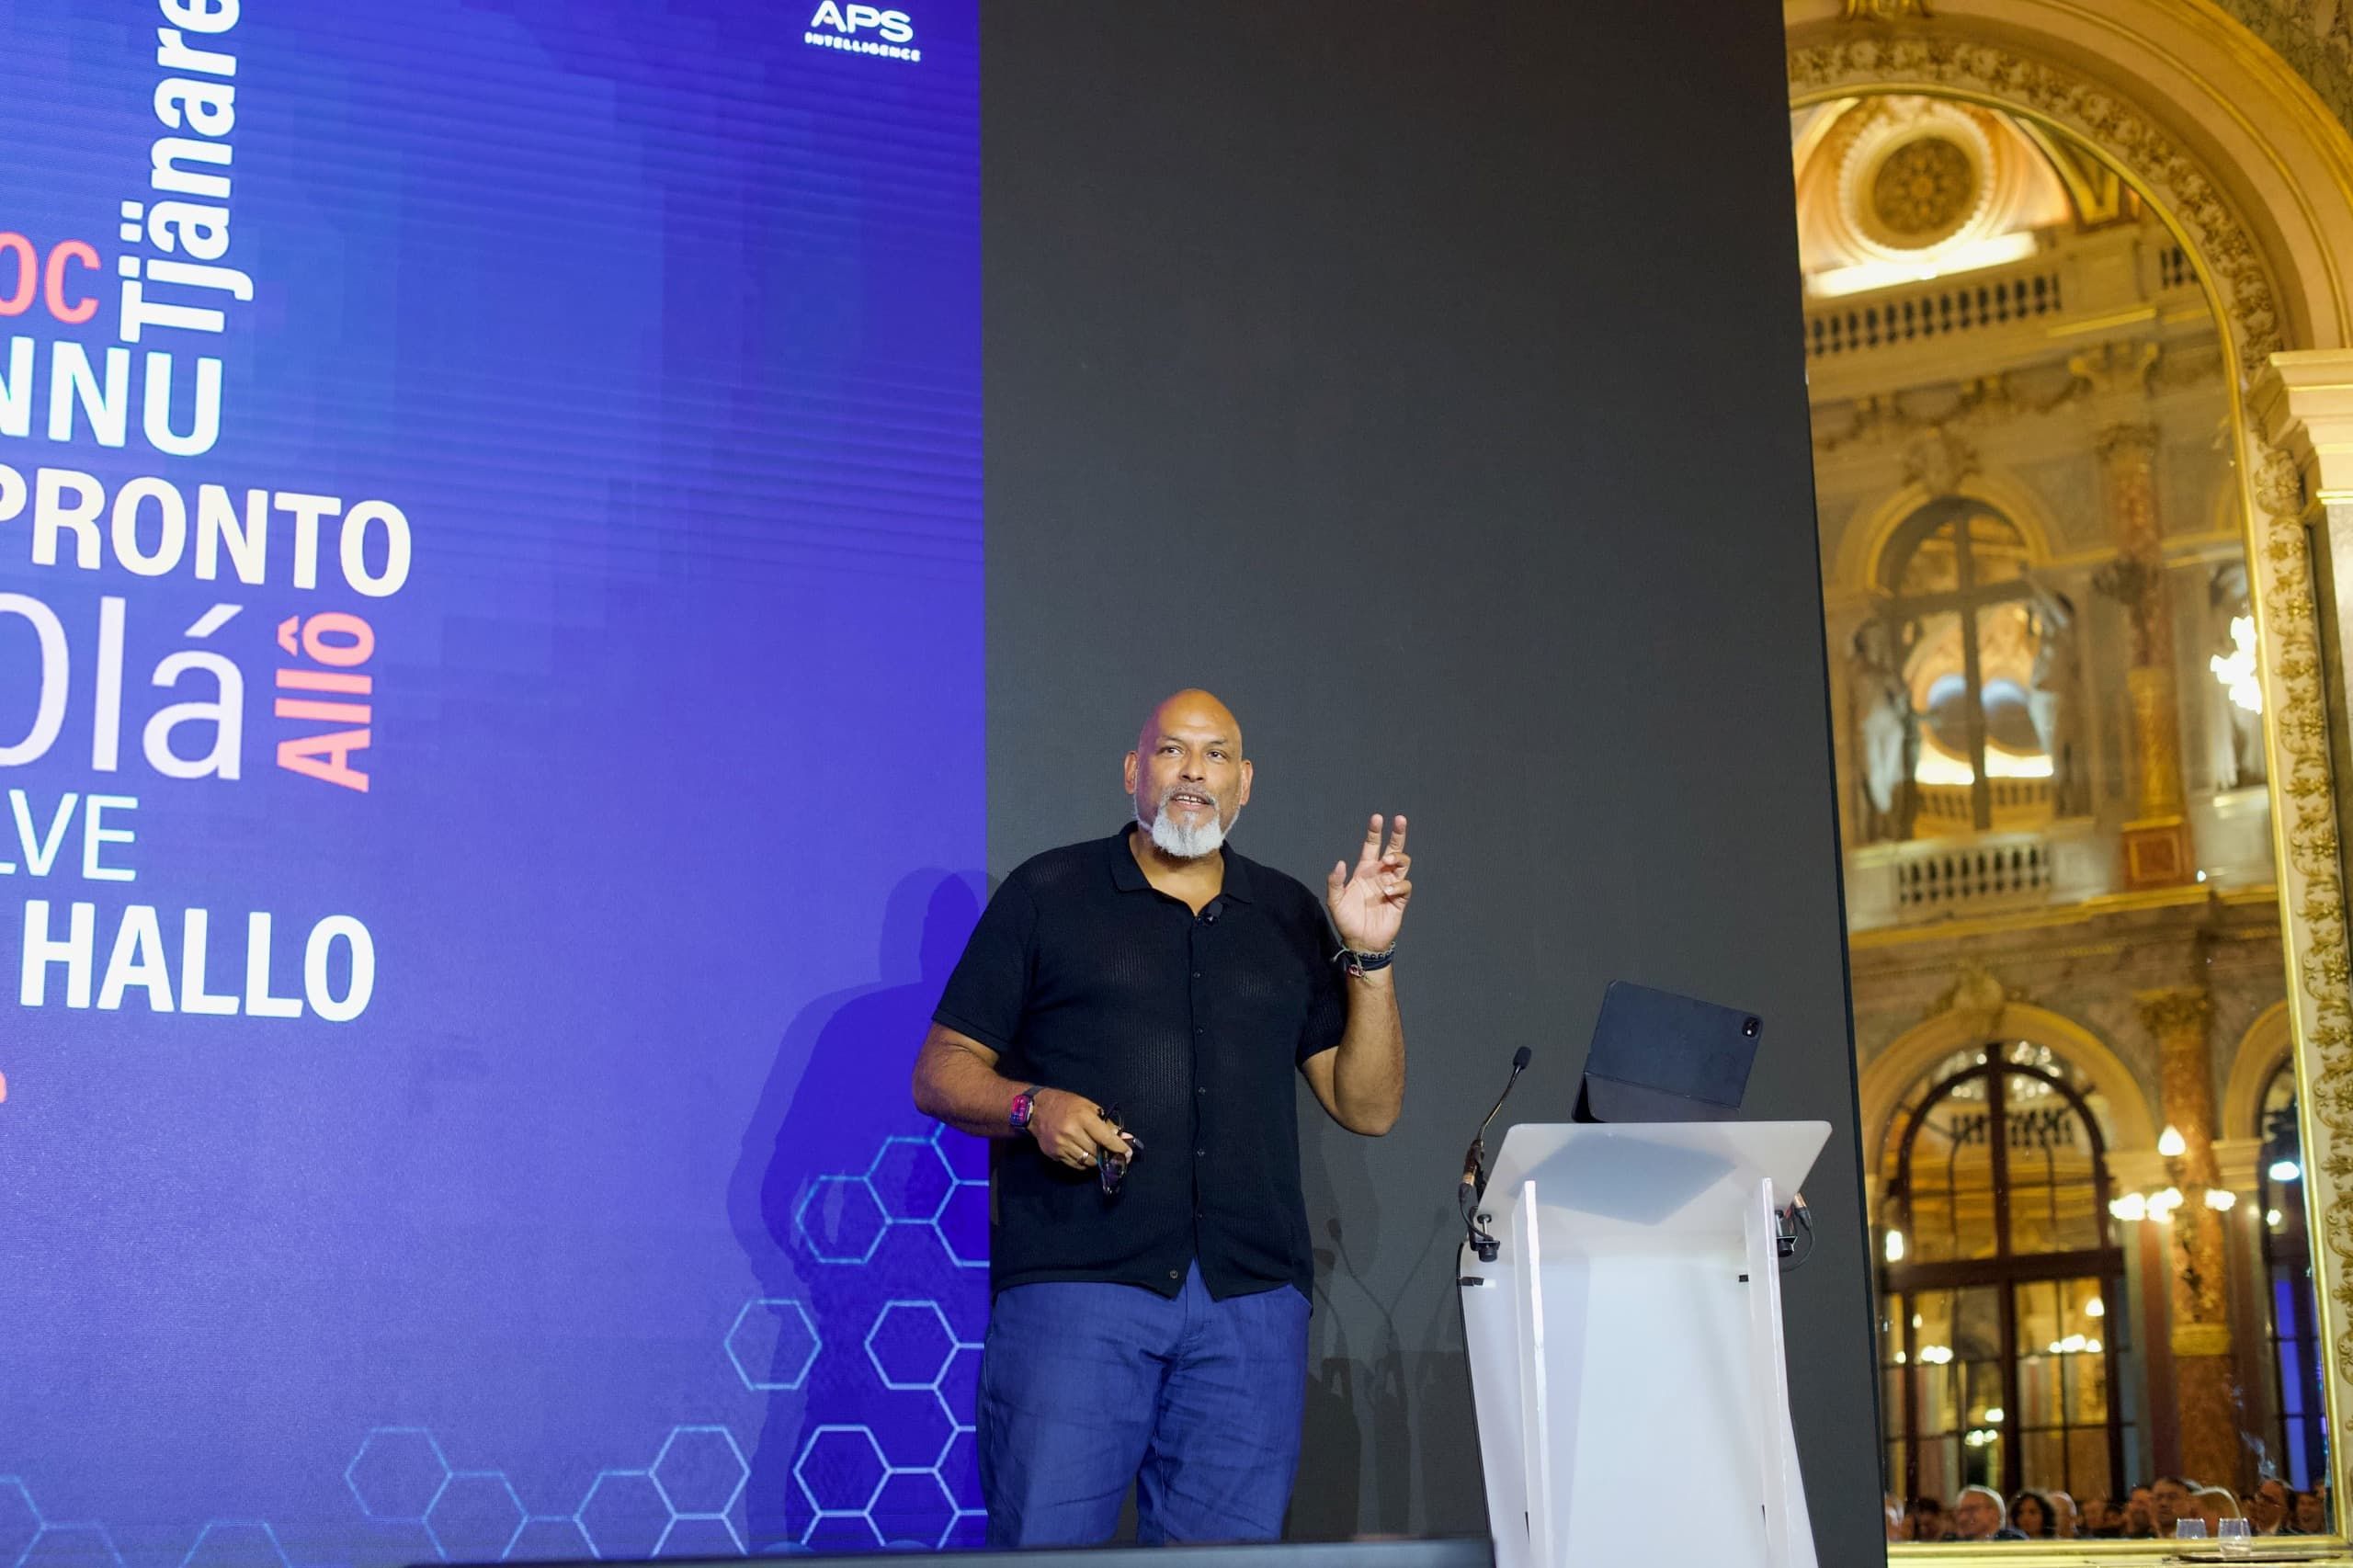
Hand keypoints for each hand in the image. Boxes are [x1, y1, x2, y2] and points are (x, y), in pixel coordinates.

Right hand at [1027, 1088, 1137, 1170]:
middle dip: (1107, 1154)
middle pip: (1096, 1152)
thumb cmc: (1066, 1105)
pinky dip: (1083, 1162)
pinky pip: (1075, 1165)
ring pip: (1087, 1162)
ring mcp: (1061, 1145)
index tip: (1127, 1154)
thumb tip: (1125, 1138)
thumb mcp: (1088, 1107)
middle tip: (1113, 1154)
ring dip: (1095, 1159)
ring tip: (1096, 1152)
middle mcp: (1071, 1132)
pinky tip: (1083, 1153)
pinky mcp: (1054, 1154)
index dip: (1119, 1147)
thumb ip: (1107, 1123)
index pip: (1105, 1138)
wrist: (1036, 1110)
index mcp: (1082, 1117)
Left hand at [1326, 813, 1411, 954]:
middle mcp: (1379, 875)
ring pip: (1402, 863)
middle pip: (1392, 849)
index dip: (1374, 832)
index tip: (1377, 818)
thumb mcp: (1335, 900)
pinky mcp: (1400, 899)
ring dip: (1397, 857)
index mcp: (1364, 871)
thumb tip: (1341, 862)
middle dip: (1397, 834)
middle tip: (1399, 820)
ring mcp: (1391, 885)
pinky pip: (1405, 886)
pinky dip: (1398, 885)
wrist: (1361, 942)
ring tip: (1387, 861)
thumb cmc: (1347, 920)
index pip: (1371, 846)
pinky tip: (1387, 890)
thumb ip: (1335, 881)